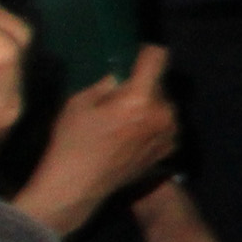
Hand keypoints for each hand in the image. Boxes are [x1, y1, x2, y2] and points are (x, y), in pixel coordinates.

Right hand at [9, 45, 179, 236]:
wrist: (77, 187)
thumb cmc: (72, 143)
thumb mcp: (79, 103)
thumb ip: (105, 84)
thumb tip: (120, 77)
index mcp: (140, 98)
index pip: (158, 57)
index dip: (145, 53)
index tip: (133, 59)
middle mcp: (163, 114)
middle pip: (161, 83)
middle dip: (144, 85)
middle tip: (122, 97)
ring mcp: (169, 134)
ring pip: (166, 105)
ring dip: (152, 106)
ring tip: (127, 120)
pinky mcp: (168, 150)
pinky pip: (167, 125)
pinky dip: (155, 124)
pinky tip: (134, 135)